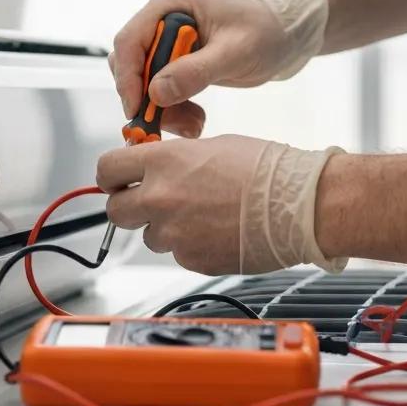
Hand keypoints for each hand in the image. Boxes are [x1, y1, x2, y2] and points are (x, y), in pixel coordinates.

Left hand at [96, 135, 345, 275]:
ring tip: (199, 215)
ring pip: (148, 235)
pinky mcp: (191, 260)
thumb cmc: (267, 169)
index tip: (116, 179)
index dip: (110, 176)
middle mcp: (161, 198)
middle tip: (149, 201)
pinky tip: (216, 230)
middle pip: (115, 211)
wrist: (300, 205)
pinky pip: (177, 253)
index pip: (107, 169)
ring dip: (164, 227)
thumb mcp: (212, 145)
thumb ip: (174, 159)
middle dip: (129, 205)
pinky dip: (189, 244)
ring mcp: (174, 233)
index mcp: (164, 162)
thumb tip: (155, 167)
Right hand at [108, 0, 328, 137]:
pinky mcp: (176, 56)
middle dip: (147, 99)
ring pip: (144, 80)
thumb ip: (196, 71)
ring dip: (162, 109)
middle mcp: (162, 16)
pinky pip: (159, 87)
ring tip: (194, 124)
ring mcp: (168, 37)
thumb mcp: (236, 53)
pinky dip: (173, 108)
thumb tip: (156, 92)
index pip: (130, 40)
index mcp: (171, 1)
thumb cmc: (269, 32)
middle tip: (168, 126)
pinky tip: (195, 120)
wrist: (289, 34)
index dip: (128, 77)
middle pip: (132, 63)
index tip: (137, 110)